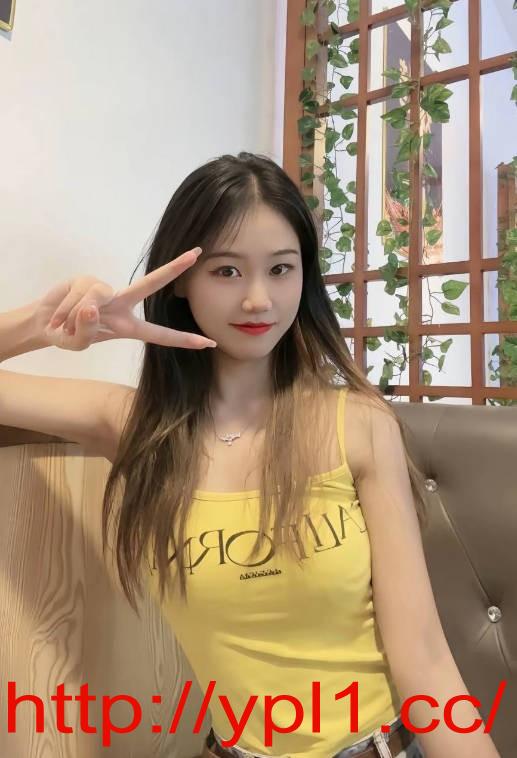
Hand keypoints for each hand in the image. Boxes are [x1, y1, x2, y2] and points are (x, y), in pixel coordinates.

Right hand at [36, 247, 215, 351]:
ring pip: (97, 297)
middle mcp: (121, 304)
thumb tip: (91, 308)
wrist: (45, 322)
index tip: (208, 342)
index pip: (159, 334)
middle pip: (150, 284)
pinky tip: (60, 314)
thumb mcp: (76, 344)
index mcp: (127, 326)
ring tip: (65, 325)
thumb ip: (85, 332)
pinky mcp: (87, 279)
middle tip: (196, 254)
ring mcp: (105, 290)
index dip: (182, 339)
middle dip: (173, 269)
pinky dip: (67, 308)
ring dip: (75, 316)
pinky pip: (81, 293)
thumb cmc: (68, 335)